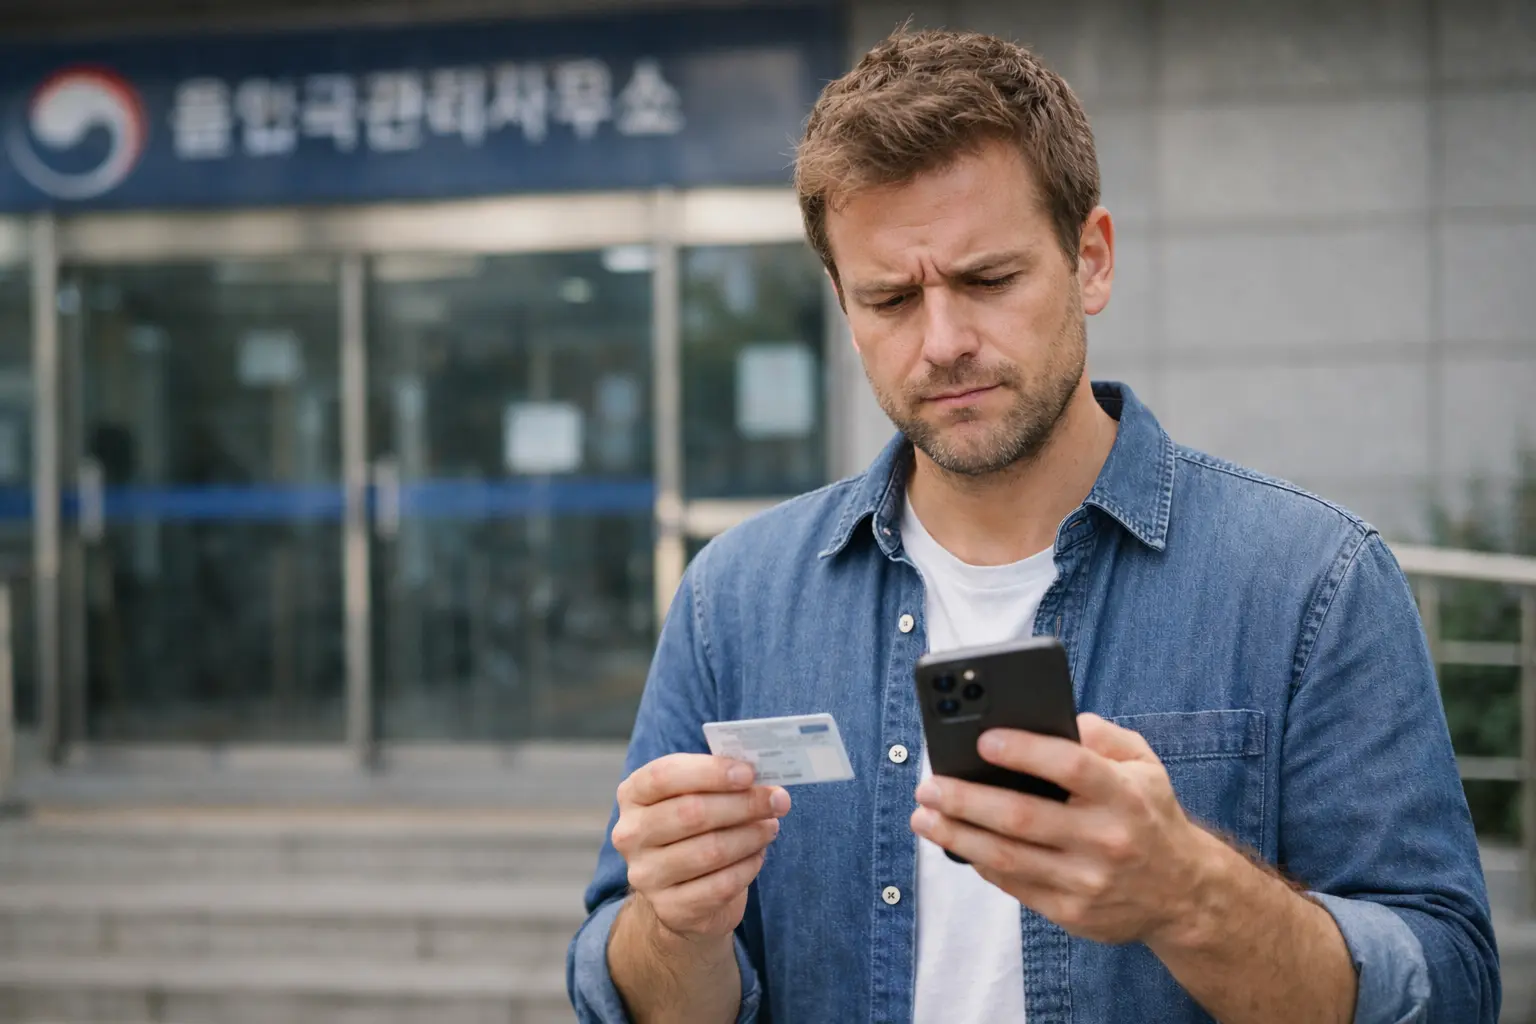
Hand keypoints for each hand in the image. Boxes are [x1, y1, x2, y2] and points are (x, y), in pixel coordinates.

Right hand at [611, 753, 790, 941]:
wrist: (681, 892)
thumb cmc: (693, 829)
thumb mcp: (695, 795)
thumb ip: (719, 779)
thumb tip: (763, 774)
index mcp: (633, 794)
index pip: (664, 775)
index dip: (710, 771)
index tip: (749, 773)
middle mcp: (631, 834)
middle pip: (692, 813)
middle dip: (743, 804)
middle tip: (777, 800)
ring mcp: (646, 875)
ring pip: (710, 851)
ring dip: (750, 836)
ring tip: (770, 826)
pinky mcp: (669, 908)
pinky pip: (720, 886)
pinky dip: (748, 867)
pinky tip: (758, 856)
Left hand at [910, 713, 1211, 945]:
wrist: (1184, 894)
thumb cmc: (1149, 815)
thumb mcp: (1143, 764)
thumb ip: (1101, 735)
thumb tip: (1053, 717)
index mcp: (1124, 794)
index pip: (1070, 766)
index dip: (1024, 751)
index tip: (982, 739)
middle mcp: (1106, 839)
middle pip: (1023, 817)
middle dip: (966, 799)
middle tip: (928, 785)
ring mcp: (1088, 881)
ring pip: (1008, 857)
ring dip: (957, 836)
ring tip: (924, 817)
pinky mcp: (1073, 913)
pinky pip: (1014, 885)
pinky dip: (980, 862)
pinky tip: (957, 844)